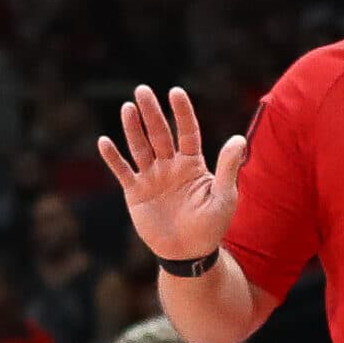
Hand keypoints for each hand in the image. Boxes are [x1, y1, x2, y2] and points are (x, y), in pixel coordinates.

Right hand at [97, 85, 248, 261]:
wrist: (188, 252)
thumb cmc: (211, 225)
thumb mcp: (224, 196)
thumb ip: (228, 167)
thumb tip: (238, 138)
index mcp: (193, 163)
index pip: (187, 131)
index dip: (182, 112)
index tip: (175, 92)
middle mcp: (171, 165)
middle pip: (160, 134)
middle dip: (152, 113)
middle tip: (143, 90)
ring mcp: (152, 177)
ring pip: (140, 148)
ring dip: (133, 128)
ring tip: (127, 107)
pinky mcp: (135, 192)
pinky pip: (123, 171)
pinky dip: (113, 158)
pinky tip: (105, 141)